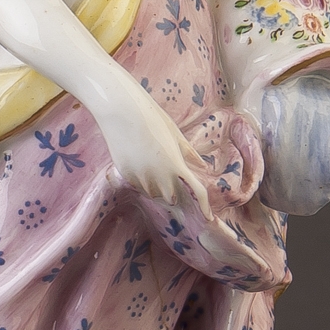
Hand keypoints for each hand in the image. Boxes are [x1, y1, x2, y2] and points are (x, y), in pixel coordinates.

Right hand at [102, 90, 214, 210]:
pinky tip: (139, 162)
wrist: (121, 112)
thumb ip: (188, 153)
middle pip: (172, 198)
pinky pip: (139, 186)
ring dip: (157, 187)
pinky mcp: (126, 175)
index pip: (196, 192)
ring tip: (152, 164)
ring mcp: (141, 178)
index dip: (204, 207)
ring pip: (153, 194)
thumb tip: (202, 165)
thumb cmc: (152, 118)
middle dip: (174, 192)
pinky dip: (142, 181)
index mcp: (176, 165)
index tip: (208, 217)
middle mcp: (159, 176)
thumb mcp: (175, 134)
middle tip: (171, 177)